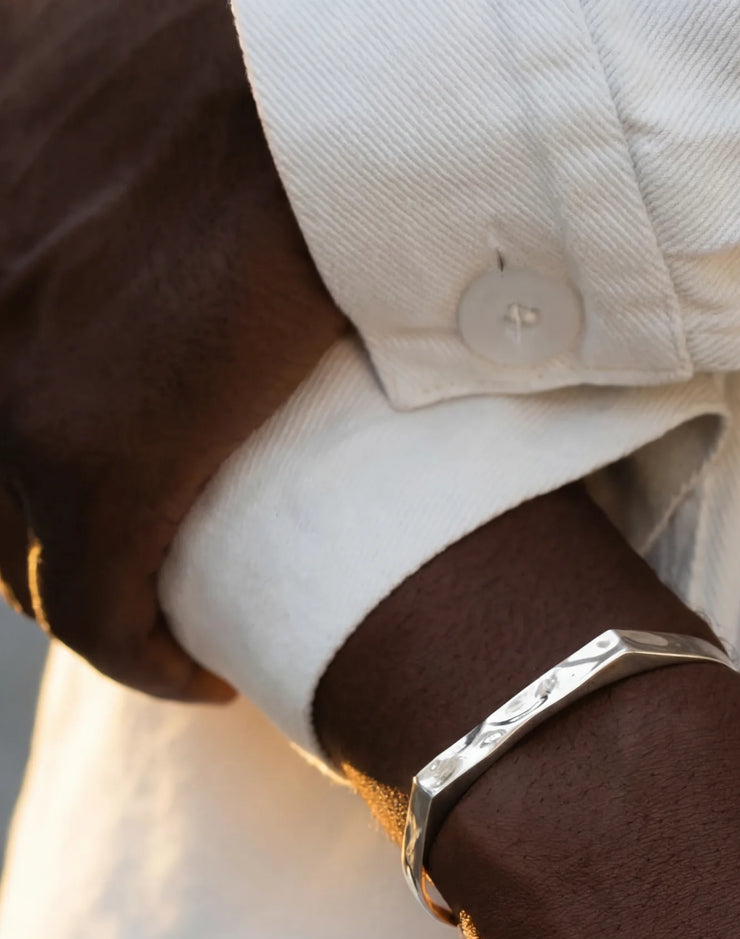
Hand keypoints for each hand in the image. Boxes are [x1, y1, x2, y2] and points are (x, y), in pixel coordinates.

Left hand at [0, 0, 343, 698]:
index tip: (90, 496)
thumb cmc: (256, 73)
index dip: (18, 463)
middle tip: (132, 560)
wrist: (318, 95)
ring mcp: (4, 381)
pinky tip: (201, 675)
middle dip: (43, 539)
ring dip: (96, 598)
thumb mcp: (106, 90)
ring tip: (167, 615)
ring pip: (27, 555)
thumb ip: (71, 137)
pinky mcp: (89, 457)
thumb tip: (128, 192)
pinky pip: (99, 611)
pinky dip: (145, 657)